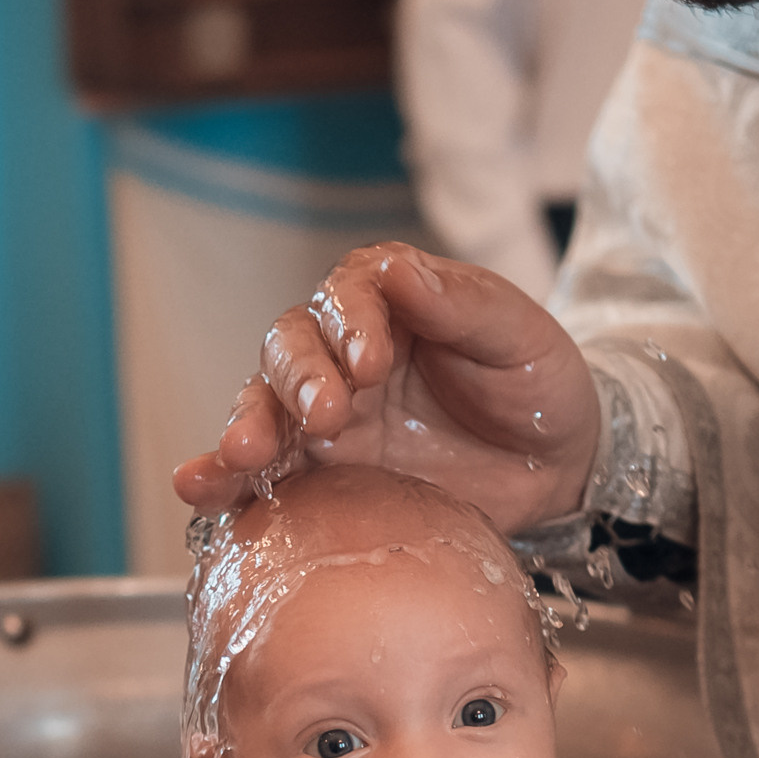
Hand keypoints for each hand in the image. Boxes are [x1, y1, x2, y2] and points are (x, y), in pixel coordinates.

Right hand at [171, 243, 599, 532]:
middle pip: (291, 349)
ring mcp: (326, 419)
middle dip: (299, 379)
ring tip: (243, 454)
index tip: (370, 359)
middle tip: (325, 414)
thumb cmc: (537, 387)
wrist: (559, 469)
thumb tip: (397, 269)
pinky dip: (224, 480)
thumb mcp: (519, 336)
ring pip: (264, 407)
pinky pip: (262, 474)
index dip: (349, 323)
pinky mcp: (321, 476)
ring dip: (248, 426)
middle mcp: (342, 356)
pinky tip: (200, 488)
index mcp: (388, 305)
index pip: (346, 295)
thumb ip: (462, 305)